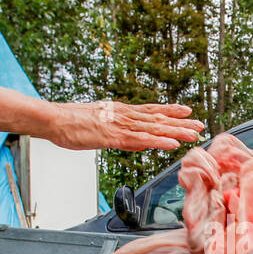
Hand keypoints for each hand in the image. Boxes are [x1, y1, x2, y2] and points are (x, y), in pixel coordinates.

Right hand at [0, 85, 203, 151]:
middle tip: (200, 125)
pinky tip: (172, 143)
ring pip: (153, 128)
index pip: (150, 110)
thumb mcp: (97, 125)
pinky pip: (140, 140)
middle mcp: (123, 115)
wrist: (52, 119)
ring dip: (175, 131)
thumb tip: (132, 140)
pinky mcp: (113, 136)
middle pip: (157, 118)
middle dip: (180, 122)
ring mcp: (119, 125)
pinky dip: (158, 141)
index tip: (187, 111)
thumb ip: (116, 132)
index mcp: (119, 111)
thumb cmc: (69, 123)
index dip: (170, 110)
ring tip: (193, 134)